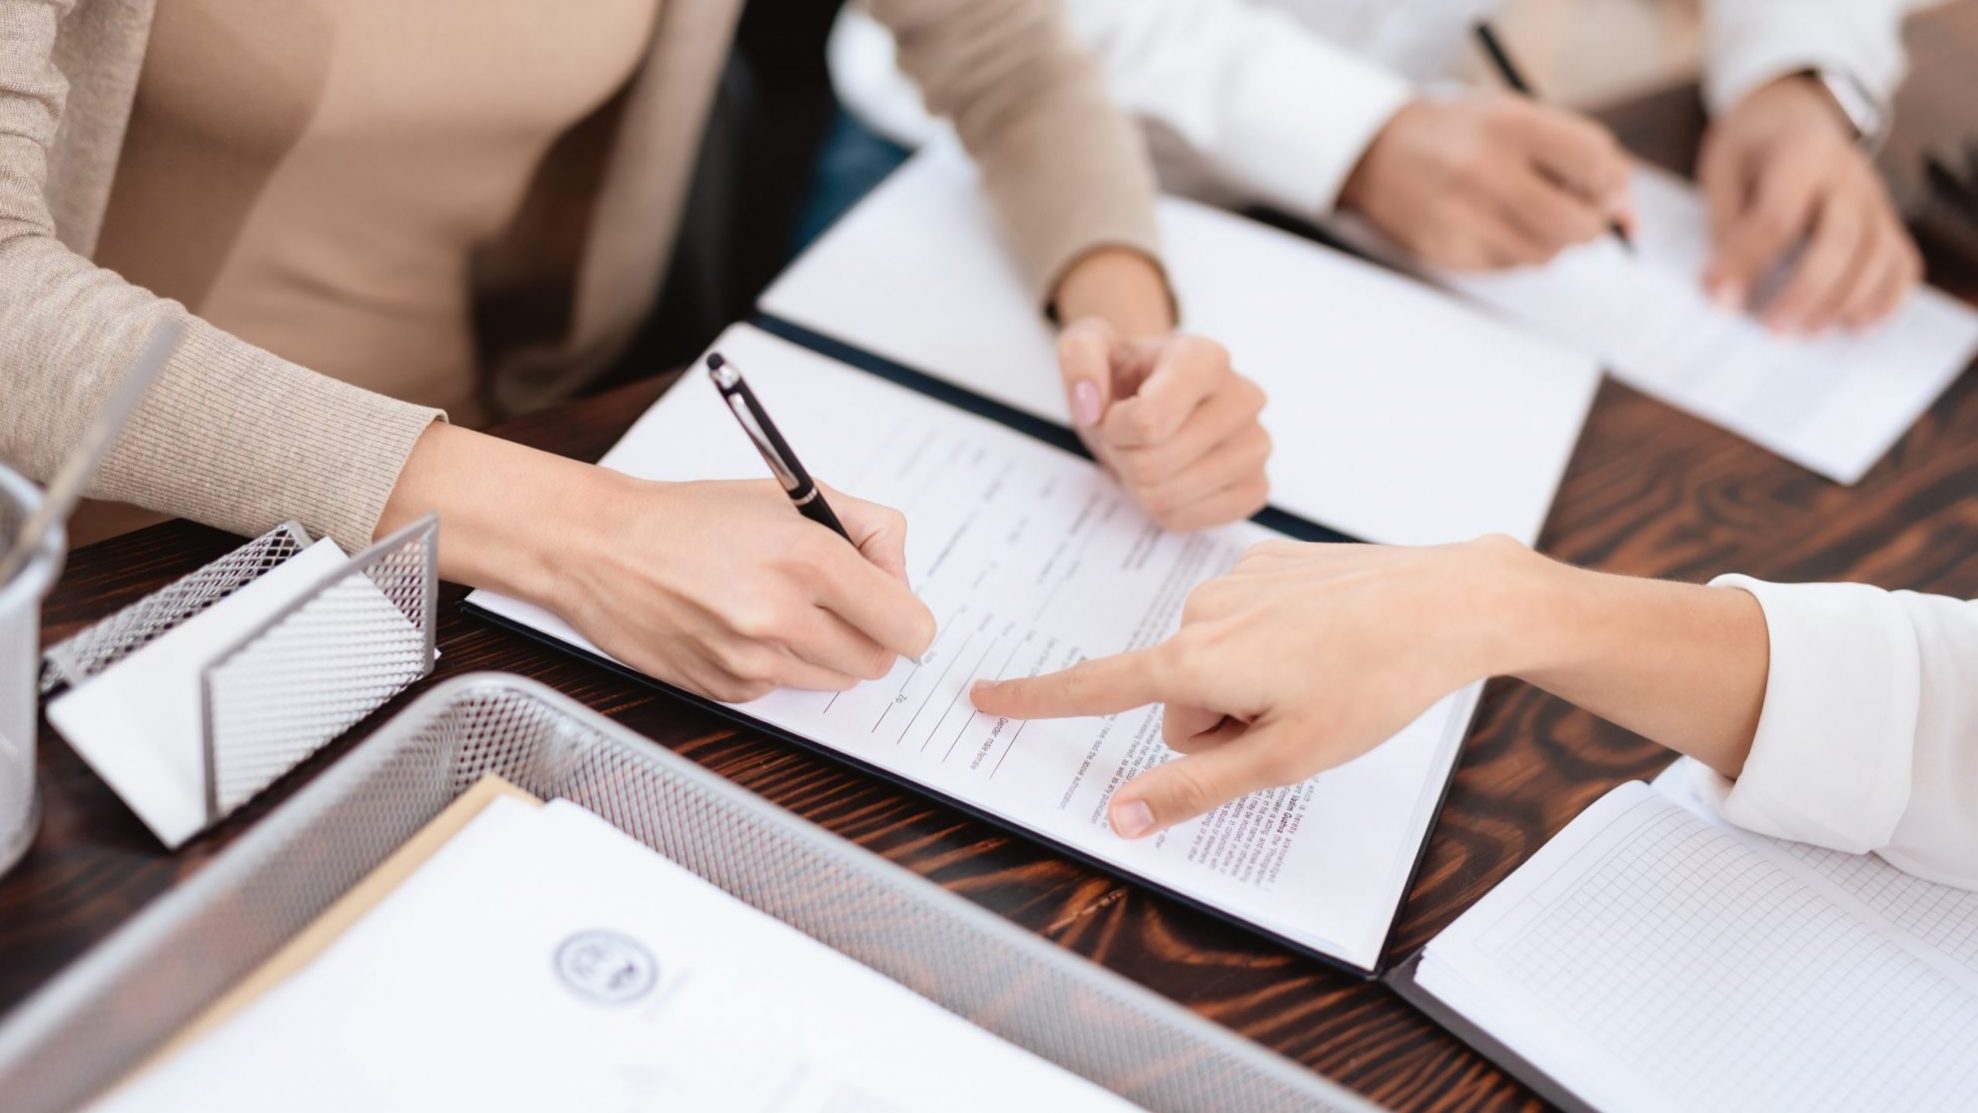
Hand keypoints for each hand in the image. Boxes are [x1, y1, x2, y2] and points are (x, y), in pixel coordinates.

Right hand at [378, 425, 936, 702]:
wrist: (601, 547)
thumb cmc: (694, 516)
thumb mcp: (793, 495)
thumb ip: (869, 529)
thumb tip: (901, 580)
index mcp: (808, 558)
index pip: (907, 624)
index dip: (908, 616)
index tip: (894, 605)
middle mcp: (781, 615)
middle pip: (878, 661)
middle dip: (869, 634)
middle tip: (837, 601)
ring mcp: (752, 660)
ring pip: (835, 681)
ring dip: (826, 652)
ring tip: (785, 608)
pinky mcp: (726, 689)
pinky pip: (785, 689)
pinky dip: (780, 664)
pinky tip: (743, 626)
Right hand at [972, 537, 1534, 836]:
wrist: (1450, 601)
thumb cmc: (1375, 683)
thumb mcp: (1286, 757)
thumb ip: (1194, 788)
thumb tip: (1120, 817)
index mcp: (1197, 660)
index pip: (1094, 687)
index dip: (1033, 699)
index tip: (980, 697)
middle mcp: (1201, 611)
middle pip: (1177, 700)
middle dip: (1221, 724)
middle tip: (1295, 722)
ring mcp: (1236, 581)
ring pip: (1214, 663)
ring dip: (1253, 686)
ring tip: (1323, 678)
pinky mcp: (1269, 563)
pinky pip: (1247, 624)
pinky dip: (1279, 646)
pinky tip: (1332, 641)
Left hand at [1057, 317, 1270, 530]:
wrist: (1153, 403)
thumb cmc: (1125, 377)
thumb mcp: (1087, 345)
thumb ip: (1079, 356)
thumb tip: (1090, 403)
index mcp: (1206, 358)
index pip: (1149, 421)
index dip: (1115, 428)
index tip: (1114, 414)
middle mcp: (1244, 399)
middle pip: (1153, 464)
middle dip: (1123, 457)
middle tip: (1129, 438)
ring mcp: (1257, 446)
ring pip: (1167, 497)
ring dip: (1140, 484)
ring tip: (1148, 454)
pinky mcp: (1255, 487)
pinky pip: (1188, 520)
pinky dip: (1163, 508)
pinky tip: (1170, 477)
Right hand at [1339, 93, 1633, 269]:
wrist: (1376, 153)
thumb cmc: (1467, 135)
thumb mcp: (1520, 119)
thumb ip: (1580, 155)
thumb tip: (1629, 220)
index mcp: (1510, 123)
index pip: (1594, 163)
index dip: (1612, 184)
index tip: (1606, 191)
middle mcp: (1485, 169)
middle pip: (1577, 224)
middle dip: (1590, 226)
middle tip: (1579, 215)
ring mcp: (1462, 215)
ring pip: (1545, 254)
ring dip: (1550, 241)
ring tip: (1525, 215)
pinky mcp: (1447, 251)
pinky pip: (1508, 267)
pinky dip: (1513, 251)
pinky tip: (1490, 226)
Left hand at [1699, 74, 1919, 333]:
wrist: (1793, 117)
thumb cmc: (1751, 149)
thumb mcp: (1723, 171)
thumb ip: (1724, 227)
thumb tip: (1720, 289)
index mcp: (1799, 153)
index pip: (1779, 216)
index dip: (1748, 262)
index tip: (1721, 299)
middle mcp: (1847, 175)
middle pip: (1841, 238)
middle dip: (1807, 290)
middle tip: (1773, 329)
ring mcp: (1874, 198)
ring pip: (1878, 254)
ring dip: (1846, 301)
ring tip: (1808, 333)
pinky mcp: (1885, 220)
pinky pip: (1902, 261)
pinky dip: (1886, 298)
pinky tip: (1857, 326)